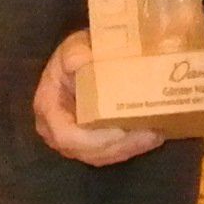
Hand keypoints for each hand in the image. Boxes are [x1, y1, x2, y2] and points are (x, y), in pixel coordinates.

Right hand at [34, 31, 163, 167]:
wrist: (80, 61)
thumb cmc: (75, 55)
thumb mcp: (73, 46)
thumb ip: (73, 51)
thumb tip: (80, 59)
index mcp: (48, 108)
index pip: (66, 136)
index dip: (94, 140)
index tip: (122, 131)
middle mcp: (55, 131)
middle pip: (88, 151)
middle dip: (121, 146)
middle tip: (152, 134)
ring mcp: (72, 141)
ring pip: (101, 156)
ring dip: (130, 148)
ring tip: (156, 135)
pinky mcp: (88, 144)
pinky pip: (108, 153)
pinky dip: (130, 147)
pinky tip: (151, 137)